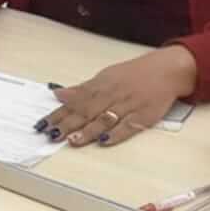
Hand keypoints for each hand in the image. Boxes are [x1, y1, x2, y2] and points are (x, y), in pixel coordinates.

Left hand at [37, 46, 197, 147]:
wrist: (167, 70)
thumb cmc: (133, 74)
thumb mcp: (105, 77)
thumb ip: (82, 89)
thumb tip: (58, 93)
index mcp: (100, 85)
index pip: (74, 101)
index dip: (58, 113)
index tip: (42, 124)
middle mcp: (111, 95)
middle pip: (86, 110)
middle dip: (67, 123)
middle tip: (51, 134)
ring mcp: (128, 105)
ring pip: (105, 119)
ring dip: (88, 130)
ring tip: (72, 140)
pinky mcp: (144, 116)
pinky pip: (129, 126)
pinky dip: (117, 133)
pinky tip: (104, 141)